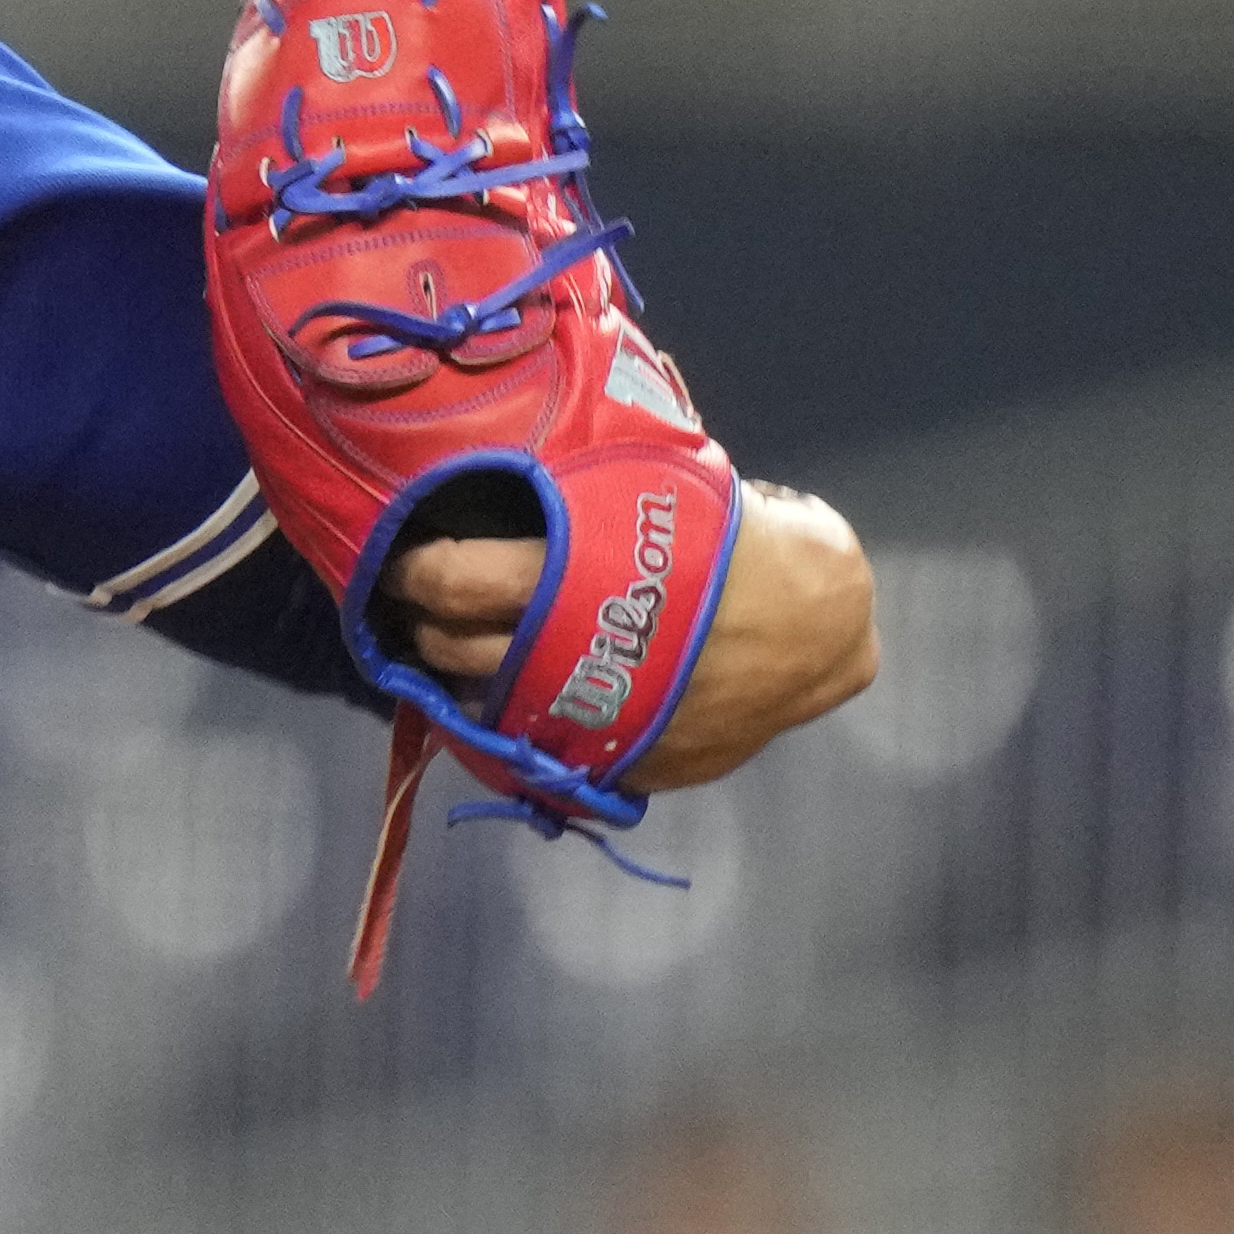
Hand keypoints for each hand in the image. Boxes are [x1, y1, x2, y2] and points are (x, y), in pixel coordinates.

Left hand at [377, 479, 878, 789]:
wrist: (832, 627)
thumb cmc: (749, 545)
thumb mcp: (664, 502)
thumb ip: (588, 506)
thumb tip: (522, 469)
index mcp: (578, 584)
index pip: (456, 581)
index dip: (416, 569)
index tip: (400, 557)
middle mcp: (576, 662)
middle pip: (454, 649)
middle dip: (425, 626)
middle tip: (417, 603)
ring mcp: (599, 724)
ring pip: (489, 709)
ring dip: (465, 680)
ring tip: (459, 648)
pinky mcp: (628, 764)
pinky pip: (547, 748)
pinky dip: (526, 721)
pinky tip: (524, 693)